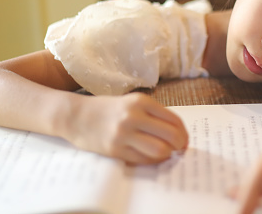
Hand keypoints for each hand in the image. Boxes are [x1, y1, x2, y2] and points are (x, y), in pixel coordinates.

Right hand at [63, 92, 187, 163]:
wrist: (78, 116)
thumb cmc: (108, 109)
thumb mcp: (132, 102)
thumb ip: (153, 114)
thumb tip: (177, 132)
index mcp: (141, 101)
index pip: (174, 119)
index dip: (184, 132)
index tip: (184, 139)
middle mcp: (133, 116)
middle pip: (170, 135)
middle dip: (180, 144)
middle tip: (180, 148)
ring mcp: (124, 133)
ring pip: (159, 150)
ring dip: (167, 154)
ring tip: (166, 153)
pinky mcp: (115, 149)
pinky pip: (143, 159)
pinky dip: (152, 160)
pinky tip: (151, 156)